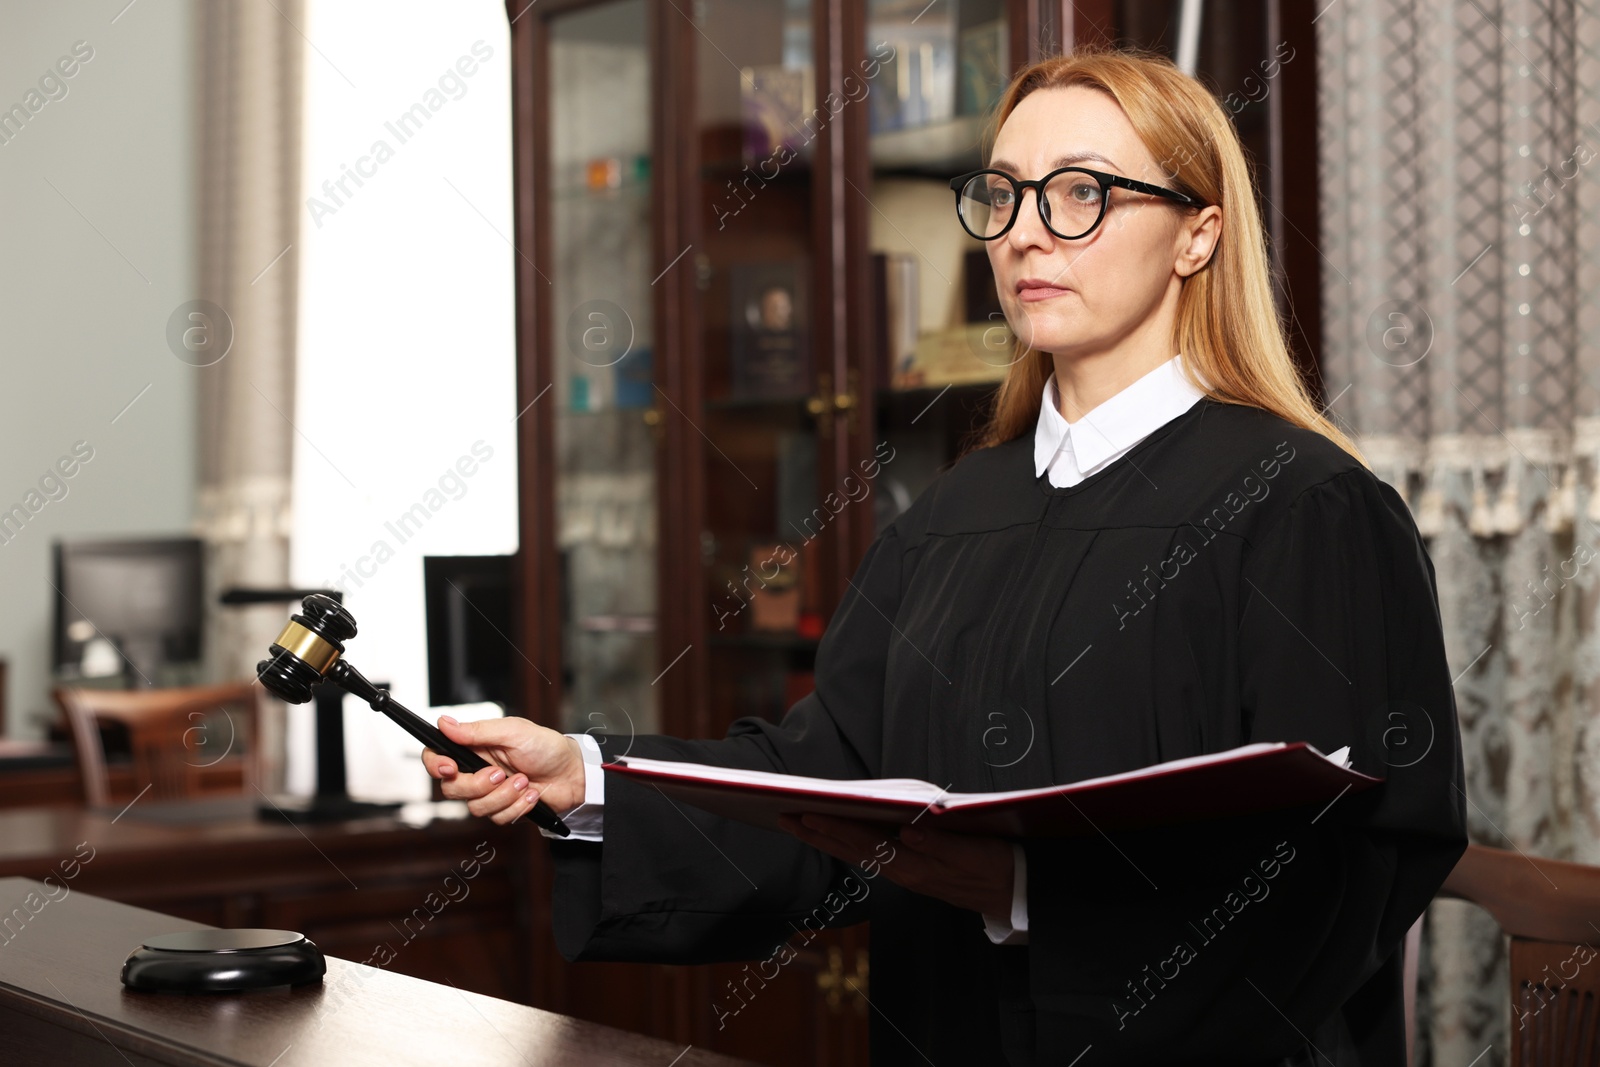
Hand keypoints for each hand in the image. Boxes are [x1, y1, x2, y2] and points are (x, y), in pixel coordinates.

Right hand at [421, 715, 585, 825]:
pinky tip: (532, 795)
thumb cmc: (546, 747)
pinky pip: (497, 818)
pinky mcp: (503, 810)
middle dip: (477, 785)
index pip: (437, 757)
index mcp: (474, 748)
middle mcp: (476, 771)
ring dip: (503, 796)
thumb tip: (444, 722)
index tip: (450, 768)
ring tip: (524, 781)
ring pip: (475, 807)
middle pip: (451, 788)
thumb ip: (478, 730)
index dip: (435, 765)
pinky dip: (517, 807)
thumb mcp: (513, 731)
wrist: (573, 774)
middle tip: (500, 774)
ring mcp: (489, 792)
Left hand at [779, 814, 1013, 918]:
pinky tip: (838, 836)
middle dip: (817, 833)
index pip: (864, 843)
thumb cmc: (995, 867)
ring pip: (858, 855)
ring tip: (799, 823)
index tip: (805, 813)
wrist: (1013, 895)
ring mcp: (906, 874)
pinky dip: (849, 845)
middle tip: (783, 817)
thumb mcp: (975, 854)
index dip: (834, 827)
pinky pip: (872, 858)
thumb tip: (910, 832)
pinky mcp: (913, 872)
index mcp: (915, 865)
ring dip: (828, 839)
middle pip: (852, 850)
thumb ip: (942, 844)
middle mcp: (904, 872)